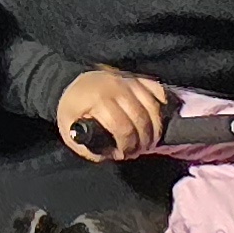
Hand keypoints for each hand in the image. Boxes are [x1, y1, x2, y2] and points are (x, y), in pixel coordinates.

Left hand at [56, 69, 173, 160]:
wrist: (72, 83)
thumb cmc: (73, 110)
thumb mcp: (71, 130)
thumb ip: (90, 145)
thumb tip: (111, 153)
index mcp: (97, 99)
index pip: (122, 127)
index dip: (127, 146)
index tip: (124, 154)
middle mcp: (116, 87)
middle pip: (141, 119)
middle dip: (143, 141)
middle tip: (138, 151)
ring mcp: (128, 80)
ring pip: (153, 107)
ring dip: (155, 129)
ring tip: (149, 141)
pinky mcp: (137, 78)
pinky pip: (158, 91)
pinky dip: (162, 106)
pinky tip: (157, 121)